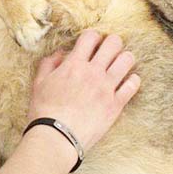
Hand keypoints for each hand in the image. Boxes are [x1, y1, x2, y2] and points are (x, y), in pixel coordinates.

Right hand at [28, 31, 139, 153]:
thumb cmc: (44, 111)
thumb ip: (49, 64)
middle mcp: (93, 72)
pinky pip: (133, 85)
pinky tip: (126, 82)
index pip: (90, 36)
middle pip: (114, 43)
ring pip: (127, 60)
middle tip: (108, 52)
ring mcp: (107, 88)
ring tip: (119, 65)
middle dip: (112, 43)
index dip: (92, 37)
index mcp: (74, 65)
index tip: (91, 45)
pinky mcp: (116, 104)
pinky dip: (133, 80)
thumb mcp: (39, 83)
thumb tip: (61, 54)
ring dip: (124, 58)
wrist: (56, 137)